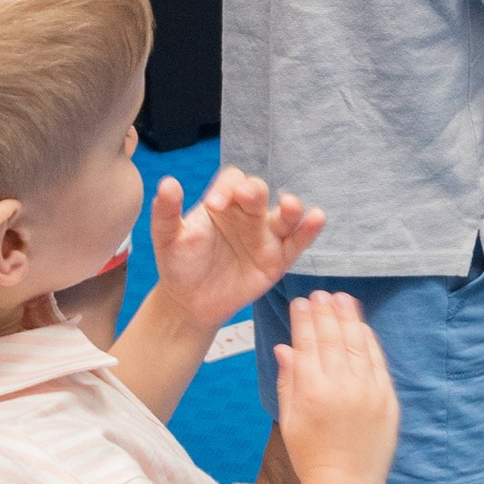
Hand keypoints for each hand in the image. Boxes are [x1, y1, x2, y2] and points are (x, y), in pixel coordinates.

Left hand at [149, 165, 325, 333]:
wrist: (190, 302)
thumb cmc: (179, 264)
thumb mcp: (167, 238)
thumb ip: (166, 212)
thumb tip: (167, 183)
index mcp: (223, 202)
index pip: (232, 181)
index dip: (226, 187)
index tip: (213, 205)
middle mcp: (247, 214)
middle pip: (259, 193)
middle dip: (255, 191)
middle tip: (246, 196)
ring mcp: (265, 235)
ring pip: (285, 215)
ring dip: (291, 207)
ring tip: (290, 206)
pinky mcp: (279, 259)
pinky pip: (297, 242)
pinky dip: (309, 230)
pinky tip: (316, 218)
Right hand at [273, 291, 398, 483]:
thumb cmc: (311, 457)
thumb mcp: (289, 419)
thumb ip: (288, 380)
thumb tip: (286, 347)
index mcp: (311, 391)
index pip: (307, 343)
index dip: (304, 319)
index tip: (301, 302)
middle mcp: (341, 387)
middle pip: (332, 338)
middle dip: (325, 312)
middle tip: (321, 294)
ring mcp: (368, 392)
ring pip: (357, 344)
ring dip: (348, 319)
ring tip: (342, 299)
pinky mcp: (387, 400)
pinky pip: (378, 362)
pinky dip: (369, 342)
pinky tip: (361, 327)